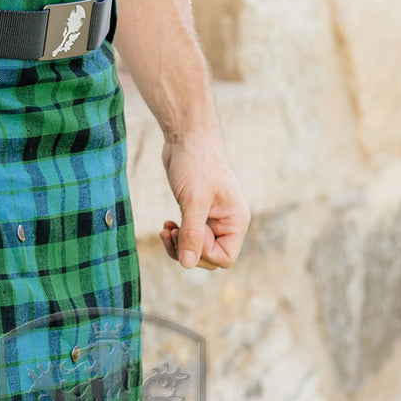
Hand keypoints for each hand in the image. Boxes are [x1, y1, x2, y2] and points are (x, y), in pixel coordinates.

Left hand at [159, 134, 250, 270]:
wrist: (187, 136)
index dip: (202, 253)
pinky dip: (177, 234)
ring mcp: (212, 217)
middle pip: (209, 257)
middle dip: (187, 250)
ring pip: (196, 248)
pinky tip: (167, 225)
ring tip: (165, 230)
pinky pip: (189, 235)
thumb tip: (187, 264)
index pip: (224, 258)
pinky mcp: (197, 211)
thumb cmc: (196, 164)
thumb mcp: (193, 201)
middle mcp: (227, 222)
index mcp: (235, 221)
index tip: (187, 232)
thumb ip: (192, 234)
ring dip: (178, 244)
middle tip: (169, 234)